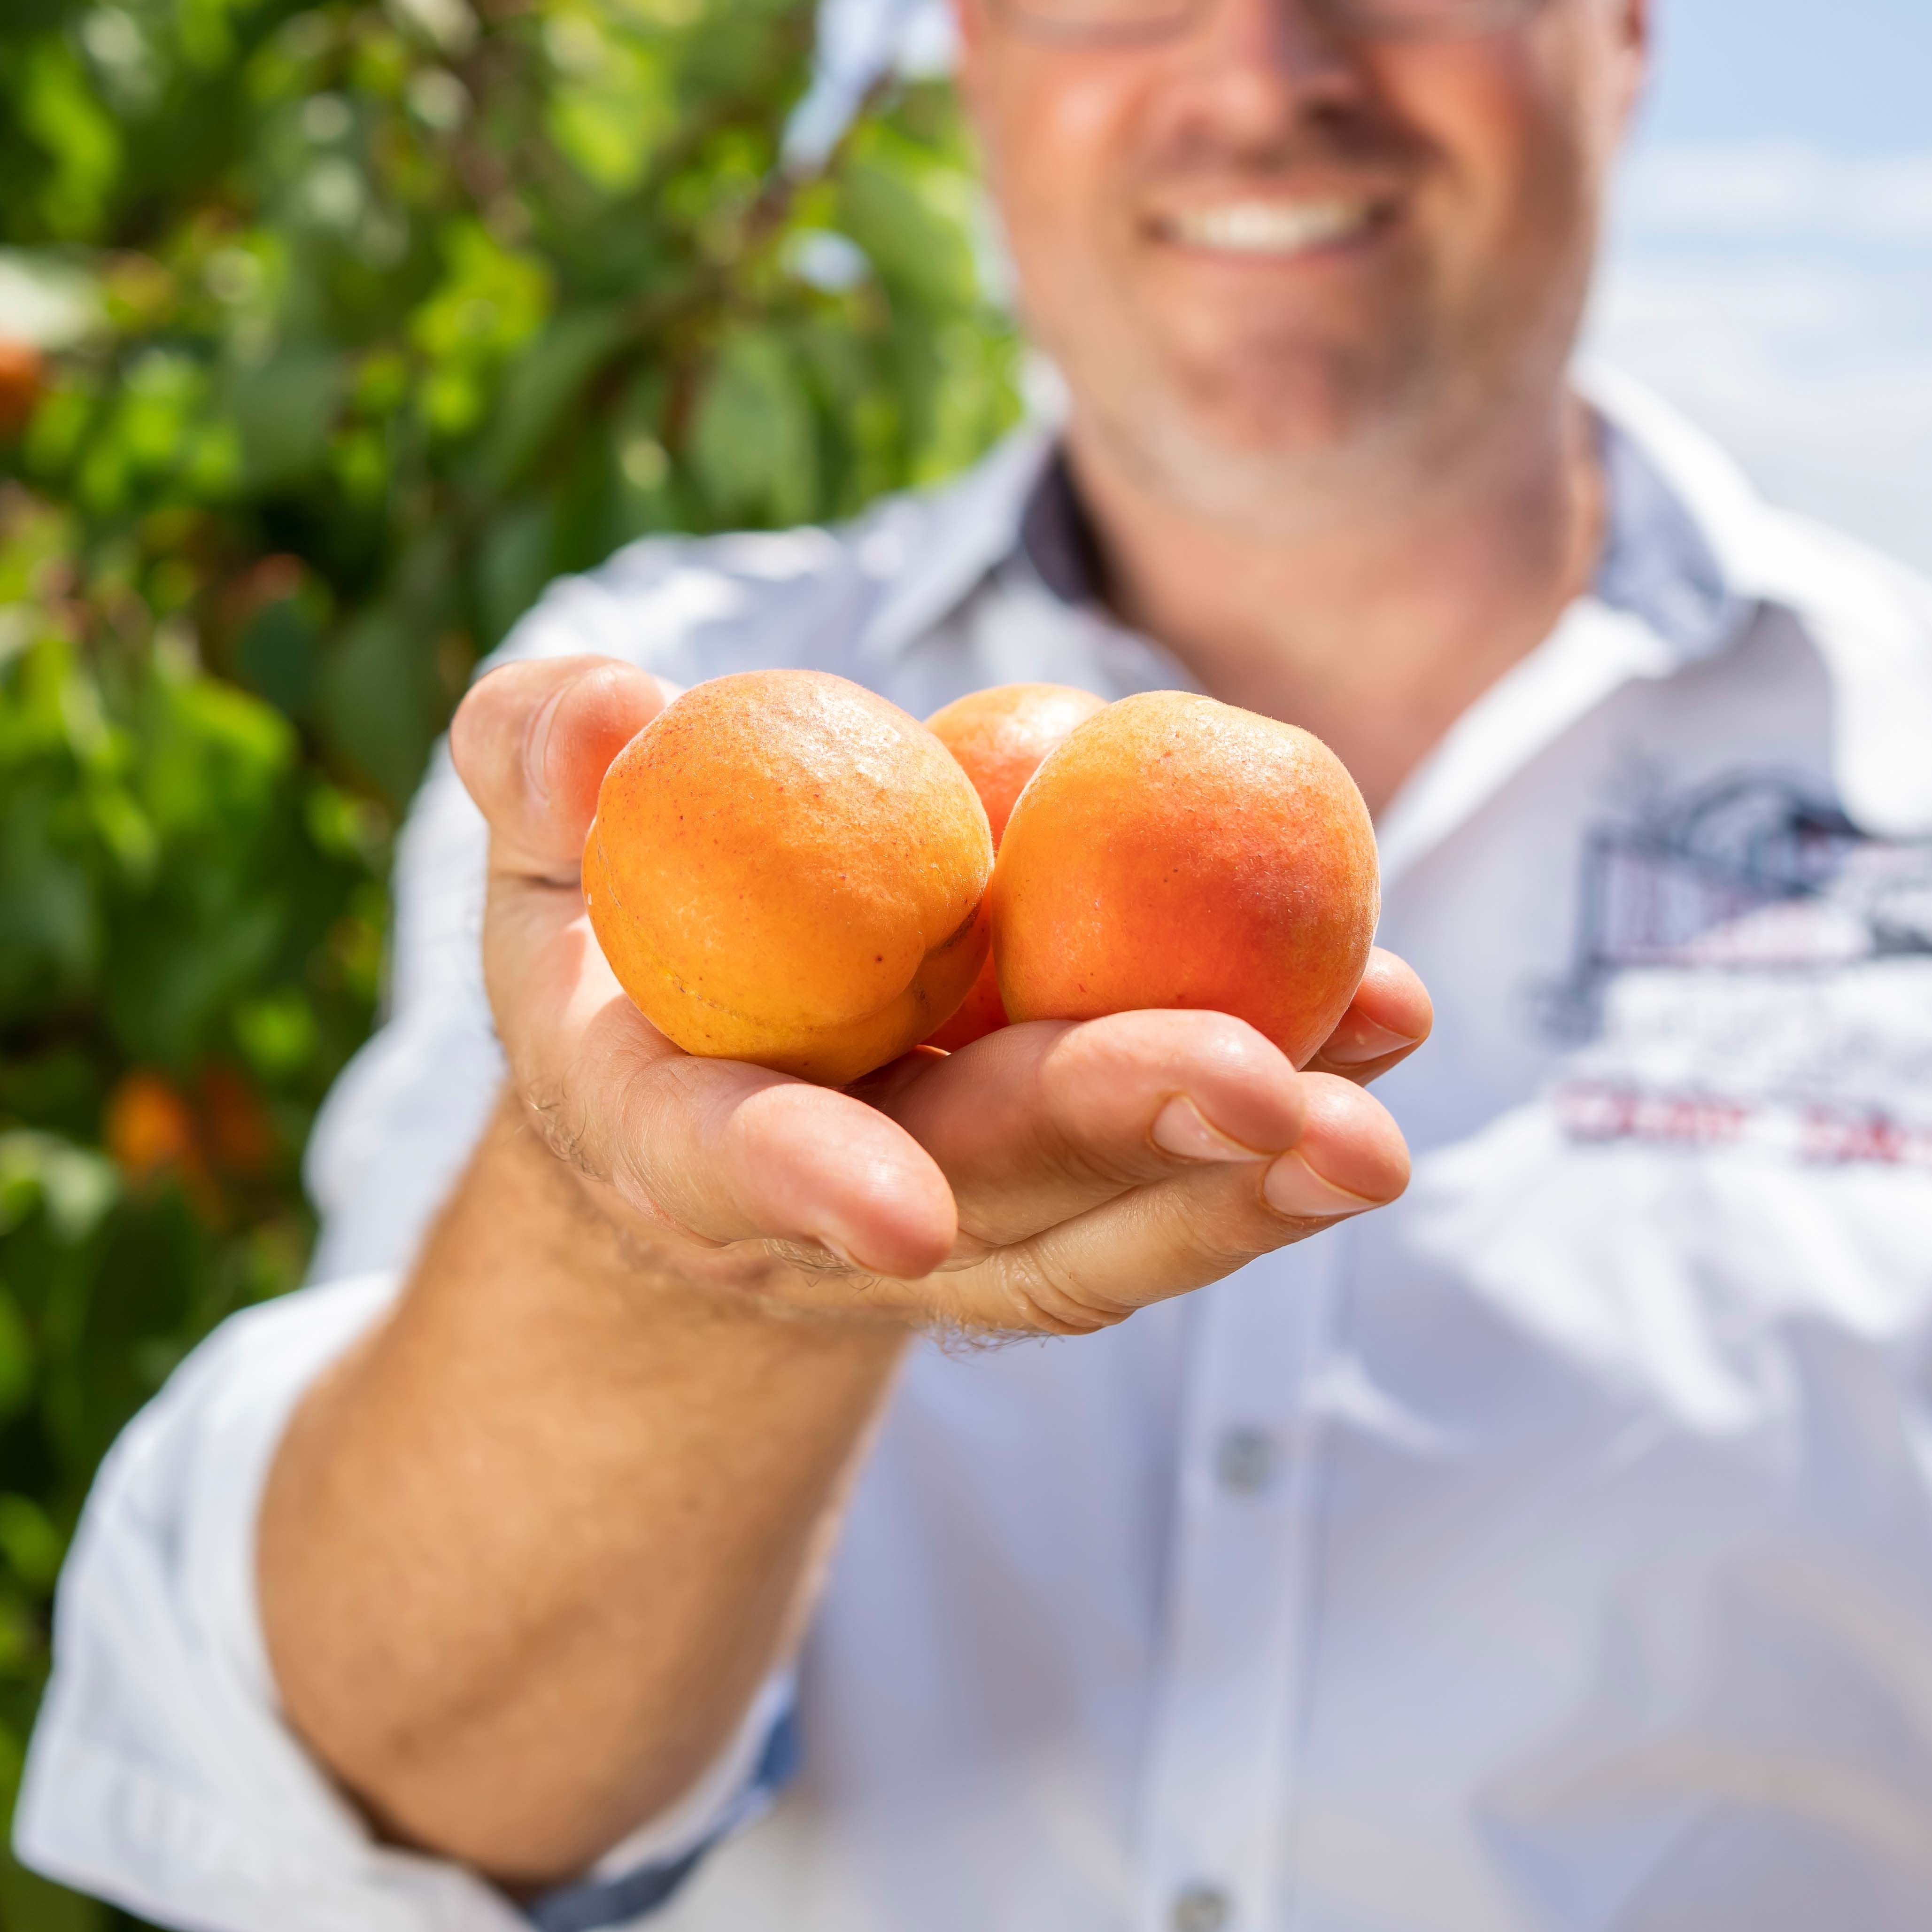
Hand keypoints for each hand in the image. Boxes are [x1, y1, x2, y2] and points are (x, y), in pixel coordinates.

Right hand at [451, 655, 1426, 1338]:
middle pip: (982, 1192)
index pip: (727, 1165)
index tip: (904, 1211)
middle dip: (1119, 1140)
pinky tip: (1390, 1034)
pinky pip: (1178, 1188)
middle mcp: (823, 1215)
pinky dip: (1285, 1130)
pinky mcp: (1062, 1201)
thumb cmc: (610, 927)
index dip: (810, 1186)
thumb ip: (541, 764)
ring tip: (1372, 1117)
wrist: (687, 1082)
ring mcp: (960, 1220)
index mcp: (664, 1127)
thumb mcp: (541, 836)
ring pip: (1108, 1224)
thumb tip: (608, 707)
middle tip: (1258, 1086)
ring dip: (1246, 1178)